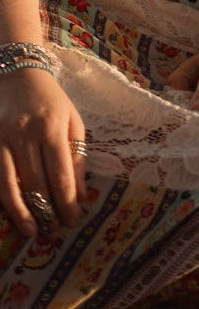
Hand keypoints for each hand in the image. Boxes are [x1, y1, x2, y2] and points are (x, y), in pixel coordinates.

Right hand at [0, 68, 87, 238]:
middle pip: (34, 183)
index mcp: (51, 128)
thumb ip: (77, 156)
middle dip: (46, 211)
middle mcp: (24, 135)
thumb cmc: (51, 101)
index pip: (60, 173)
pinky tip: (10, 214)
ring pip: (9, 185)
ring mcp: (1, 141)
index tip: (73, 220)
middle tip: (54, 232)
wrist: (17, 76)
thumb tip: (80, 194)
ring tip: (32, 232)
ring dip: (21, 213)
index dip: (66, 201)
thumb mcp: (73, 121)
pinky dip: (3, 199)